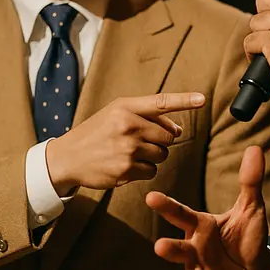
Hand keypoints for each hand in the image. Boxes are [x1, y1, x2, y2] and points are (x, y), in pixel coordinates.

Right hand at [46, 92, 204, 194]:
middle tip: (142, 141)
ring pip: (162, 155)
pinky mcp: (126, 169)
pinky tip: (125, 165)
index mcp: (126, 107)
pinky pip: (152, 171)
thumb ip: (147, 117)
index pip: (161, 102)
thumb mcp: (116, 114)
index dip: (184, 100)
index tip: (202, 99)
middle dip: (161, 141)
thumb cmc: (97, 132)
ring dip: (153, 157)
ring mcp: (127, 148)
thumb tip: (179, 130)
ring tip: (130, 153)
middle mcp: (128, 125)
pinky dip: (144, 170)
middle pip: (169, 136)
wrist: (67, 157)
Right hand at [146, 146, 269, 269]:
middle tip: (159, 246)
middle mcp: (196, 246)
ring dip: (182, 268)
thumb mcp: (251, 207)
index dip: (166, 206)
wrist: (254, 267)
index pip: (181, 214)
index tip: (150, 197)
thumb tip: (255, 149)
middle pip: (179, 247)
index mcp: (201, 225)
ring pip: (187, 267)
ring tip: (173, 263)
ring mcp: (201, 267)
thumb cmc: (246, 235)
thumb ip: (250, 181)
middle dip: (169, 248)